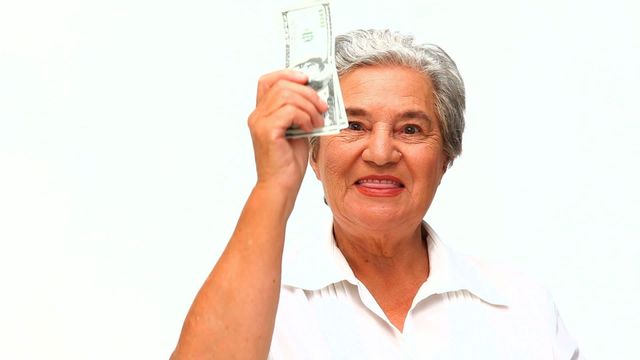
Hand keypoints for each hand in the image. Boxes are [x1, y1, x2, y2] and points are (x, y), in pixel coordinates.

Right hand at [248, 70, 327, 197]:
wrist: (281, 187)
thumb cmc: (288, 162)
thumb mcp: (298, 130)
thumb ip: (300, 111)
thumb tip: (318, 94)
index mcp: (262, 113)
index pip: (268, 80)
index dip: (288, 74)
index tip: (307, 80)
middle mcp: (257, 115)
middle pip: (282, 85)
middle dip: (308, 93)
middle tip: (323, 107)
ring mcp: (259, 123)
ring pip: (287, 95)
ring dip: (309, 106)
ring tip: (318, 122)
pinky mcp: (267, 131)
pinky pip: (289, 110)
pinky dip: (305, 117)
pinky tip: (310, 129)